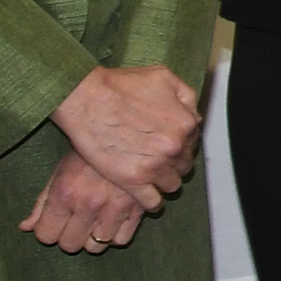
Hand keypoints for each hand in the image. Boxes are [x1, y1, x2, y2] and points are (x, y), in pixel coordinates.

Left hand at [17, 149, 150, 253]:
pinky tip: (113, 220)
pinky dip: (116, 235)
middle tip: (75, 222)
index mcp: (65, 192)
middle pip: (70, 245)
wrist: (129, 131)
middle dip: (69, 236)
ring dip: (92, 237)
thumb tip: (26, 228)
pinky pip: (121, 239)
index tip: (55, 221)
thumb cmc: (88, 152)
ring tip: (94, 221)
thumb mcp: (61, 171)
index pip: (46, 235)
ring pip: (96, 246)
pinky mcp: (139, 208)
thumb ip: (42, 202)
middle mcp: (89, 203)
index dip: (48, 229)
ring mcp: (115, 207)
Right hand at [50, 64, 200, 203]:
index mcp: (186, 123)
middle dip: (174, 162)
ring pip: (172, 185)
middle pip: (184, 165)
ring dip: (164, 181)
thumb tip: (193, 114)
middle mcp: (175, 147)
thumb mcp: (163, 77)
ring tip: (151, 176)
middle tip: (158, 159)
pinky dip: (152, 203)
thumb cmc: (121, 85)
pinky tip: (147, 197)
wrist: (87, 99)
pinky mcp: (133, 181)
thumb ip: (186, 96)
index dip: (181, 143)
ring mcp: (155, 166)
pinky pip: (153, 202)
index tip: (168, 145)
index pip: (193, 142)